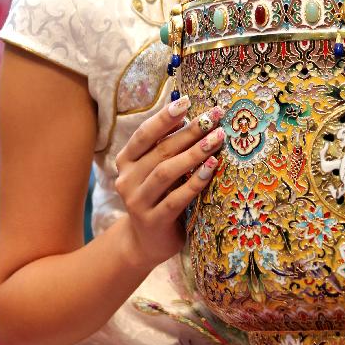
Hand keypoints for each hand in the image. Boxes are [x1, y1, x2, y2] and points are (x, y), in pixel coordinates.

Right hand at [114, 96, 223, 268]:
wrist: (145, 243)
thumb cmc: (158, 197)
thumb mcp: (157, 170)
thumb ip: (167, 147)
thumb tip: (191, 116)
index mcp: (126, 161)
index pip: (144, 135)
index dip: (165, 118)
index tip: (187, 102)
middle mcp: (127, 179)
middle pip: (160, 150)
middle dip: (190, 132)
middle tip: (214, 118)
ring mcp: (138, 202)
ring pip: (166, 172)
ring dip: (194, 153)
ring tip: (217, 139)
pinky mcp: (153, 221)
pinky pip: (175, 199)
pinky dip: (194, 182)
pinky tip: (211, 168)